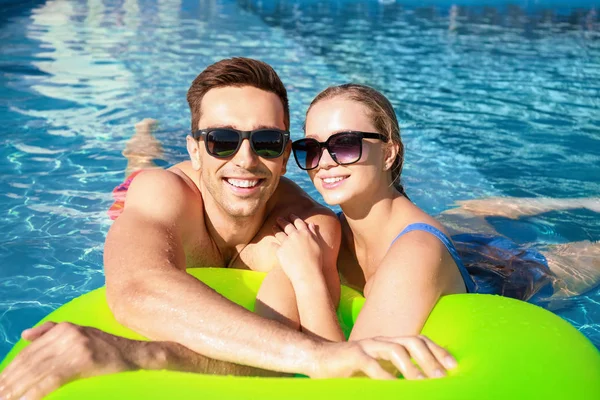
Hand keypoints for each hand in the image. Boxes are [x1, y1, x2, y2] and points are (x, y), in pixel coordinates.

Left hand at [0, 322, 148, 399]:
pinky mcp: (84, 360)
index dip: (9, 369)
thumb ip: (52, 331)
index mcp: (63, 327)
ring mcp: (75, 346)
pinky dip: (35, 392)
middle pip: (29, 361)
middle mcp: (67, 334)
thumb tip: (24, 335)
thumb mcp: (80, 332)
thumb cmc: (108, 348)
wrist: (135, 353)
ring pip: (36, 371)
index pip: (28, 351)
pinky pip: (52, 379)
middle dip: (9, 381)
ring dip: (17, 389)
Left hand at [273, 214, 322, 282]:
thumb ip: (314, 233)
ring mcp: (286, 243)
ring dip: (276, 229)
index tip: (290, 215)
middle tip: (279, 218)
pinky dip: (273, 244)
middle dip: (282, 221)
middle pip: (287, 226)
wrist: (307, 273)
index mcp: (305, 233)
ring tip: (273, 227)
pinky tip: (271, 243)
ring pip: (279, 233)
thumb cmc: (316, 260)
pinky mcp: (279, 251)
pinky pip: (274, 246)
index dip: (294, 217)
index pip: (298, 222)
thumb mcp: (318, 244)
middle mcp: (294, 236)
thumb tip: (311, 224)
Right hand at [310, 335, 456, 379]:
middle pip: (411, 341)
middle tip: (442, 377)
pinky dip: (385, 376)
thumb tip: (420, 383)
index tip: (454, 367)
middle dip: (430, 357)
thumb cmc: (350, 367)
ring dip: (411, 366)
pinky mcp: (353, 355)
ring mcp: (367, 345)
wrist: (317, 359)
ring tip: (422, 382)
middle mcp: (381, 340)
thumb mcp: (377, 368)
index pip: (419, 340)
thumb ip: (395, 371)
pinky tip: (395, 387)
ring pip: (394, 349)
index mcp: (390, 342)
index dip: (438, 351)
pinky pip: (371, 364)